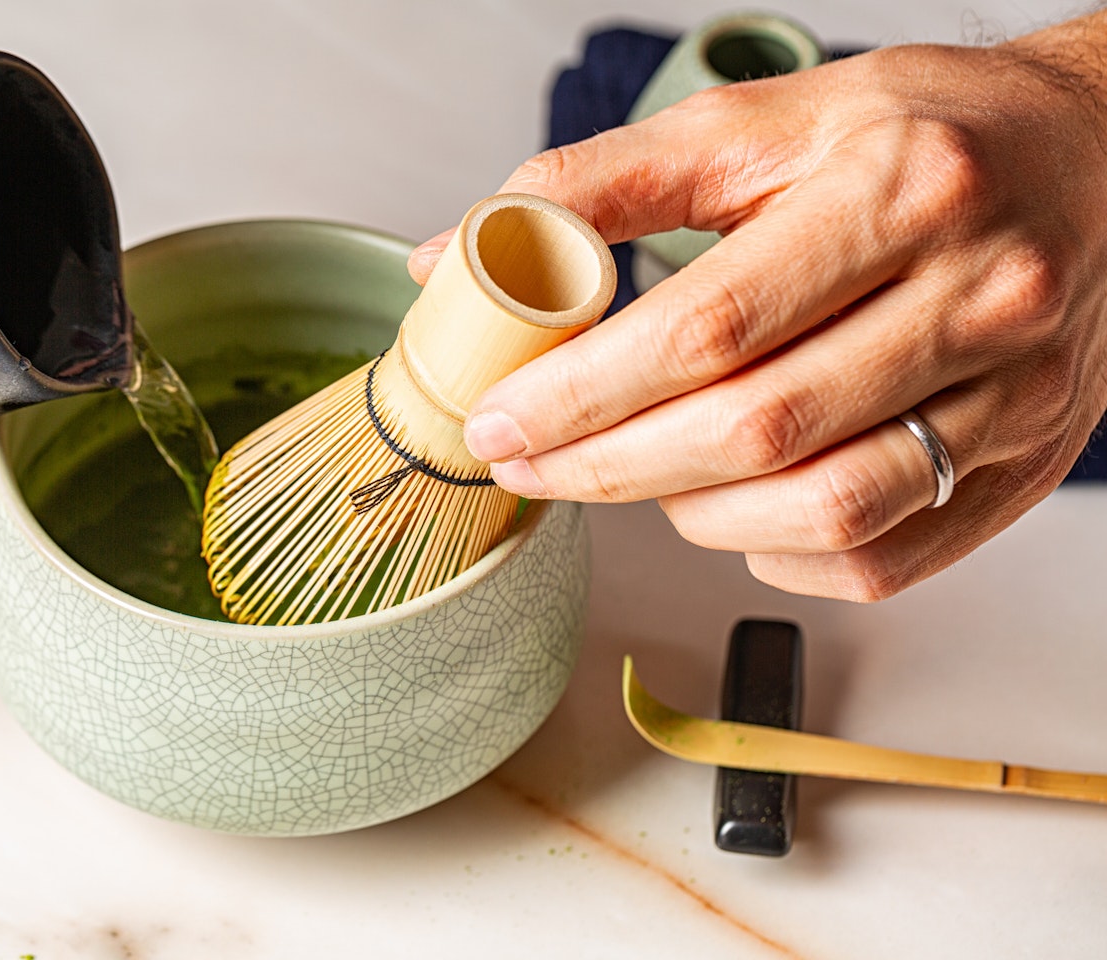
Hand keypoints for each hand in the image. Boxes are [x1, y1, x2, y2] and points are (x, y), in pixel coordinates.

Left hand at [409, 14, 1106, 601]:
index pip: (710, 325)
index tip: (501, 419)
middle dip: (608, 465)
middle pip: (756, 432)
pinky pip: (875, 557)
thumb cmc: (923, 135)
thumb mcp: (762, 122)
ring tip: (632, 469)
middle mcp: (975, 297)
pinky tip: (731, 500)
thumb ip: (605, 183)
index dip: (584, 391)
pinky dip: (773, 548)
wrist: (1098, 161)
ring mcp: (1012, 396)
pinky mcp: (1021, 467)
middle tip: (527, 462)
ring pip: (820, 510)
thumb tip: (464, 253)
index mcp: (899, 191)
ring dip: (689, 513)